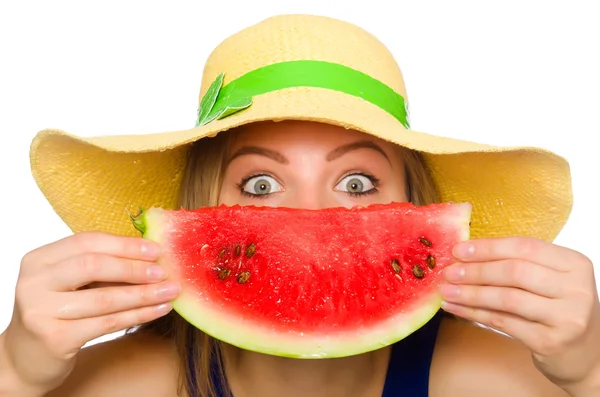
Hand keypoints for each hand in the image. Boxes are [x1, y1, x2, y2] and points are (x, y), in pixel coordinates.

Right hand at [2, 232, 179, 393]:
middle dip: (134, 268)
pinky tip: (159, 310)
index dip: (124, 245)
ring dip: (144, 294)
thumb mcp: (71, 284)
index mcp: (38, 260)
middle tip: (164, 271)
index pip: (87, 242)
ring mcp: (40, 311)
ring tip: (171, 291)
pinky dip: (138, 315)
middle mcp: (34, 282)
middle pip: (93, 266)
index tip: (156, 249)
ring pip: (104, 298)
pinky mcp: (54, 338)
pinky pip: (106, 323)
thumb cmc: (57, 313)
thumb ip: (101, 267)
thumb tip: (152, 255)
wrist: (26, 359)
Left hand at [439, 236, 599, 391]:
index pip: (524, 247)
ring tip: (446, 291)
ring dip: (471, 294)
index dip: (488, 247)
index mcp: (575, 263)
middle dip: (476, 271)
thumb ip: (518, 264)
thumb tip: (465, 255)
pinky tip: (456, 309)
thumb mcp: (549, 280)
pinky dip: (474, 314)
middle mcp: (577, 288)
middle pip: (514, 272)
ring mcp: (567, 316)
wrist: (586, 355)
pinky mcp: (552, 341)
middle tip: (448, 272)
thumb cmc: (559, 309)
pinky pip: (503, 322)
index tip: (458, 250)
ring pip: (507, 298)